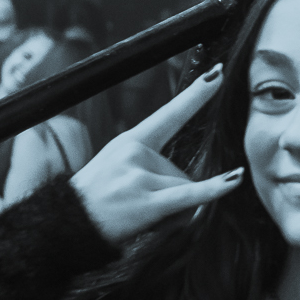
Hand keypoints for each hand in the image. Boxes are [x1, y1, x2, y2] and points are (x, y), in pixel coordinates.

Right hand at [70, 64, 244, 244]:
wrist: (64, 226)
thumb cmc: (95, 200)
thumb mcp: (117, 167)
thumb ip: (151, 165)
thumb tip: (194, 181)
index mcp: (130, 141)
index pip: (170, 114)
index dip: (196, 95)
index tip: (218, 74)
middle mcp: (136, 153)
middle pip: (182, 173)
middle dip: (171, 197)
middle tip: (136, 208)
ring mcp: (140, 176)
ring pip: (184, 191)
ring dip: (173, 214)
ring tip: (138, 219)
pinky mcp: (146, 201)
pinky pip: (188, 195)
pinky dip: (213, 189)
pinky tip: (235, 178)